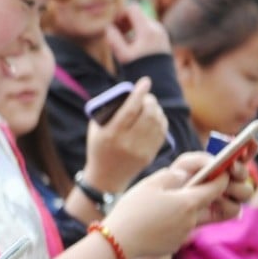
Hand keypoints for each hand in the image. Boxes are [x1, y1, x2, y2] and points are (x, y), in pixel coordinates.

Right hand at [84, 77, 167, 191]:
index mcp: (111, 134)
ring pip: (156, 122)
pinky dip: (161, 121)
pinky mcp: (149, 156)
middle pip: (147, 114)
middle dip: (150, 100)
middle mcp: (127, 143)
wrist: (105, 177)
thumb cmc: (99, 148)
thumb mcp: (96, 130)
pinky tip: (157, 117)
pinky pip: (161, 133)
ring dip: (156, 109)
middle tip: (147, 96)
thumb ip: (108, 111)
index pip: (130, 109)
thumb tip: (128, 93)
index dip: (139, 93)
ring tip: (151, 105)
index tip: (145, 81)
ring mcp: (140, 151)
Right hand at [103, 152, 232, 258]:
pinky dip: (172, 223)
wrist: (119, 241)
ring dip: (182, 209)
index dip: (220, 177)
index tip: (218, 170)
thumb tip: (184, 175)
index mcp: (188, 202)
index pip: (217, 187)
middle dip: (201, 192)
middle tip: (186, 184)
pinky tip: (153, 221)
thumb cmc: (133, 210)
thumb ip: (171, 175)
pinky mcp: (174, 245)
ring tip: (160, 205)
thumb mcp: (150, 184)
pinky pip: (178, 229)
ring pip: (189, 216)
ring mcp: (184, 234)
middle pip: (204, 202)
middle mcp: (191, 219)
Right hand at [106, 3, 171, 63]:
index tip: (114, 24)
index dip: (121, 13)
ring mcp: (161, 32)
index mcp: (147, 30)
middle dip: (125, 21)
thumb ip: (113, 39)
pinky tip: (133, 45)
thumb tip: (108, 26)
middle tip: (116, 33)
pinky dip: (138, 32)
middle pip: (137, 14)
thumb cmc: (140, 68)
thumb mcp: (123, 55)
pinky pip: (148, 28)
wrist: (160, 80)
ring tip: (123, 41)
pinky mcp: (163, 37)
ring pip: (142, 21)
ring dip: (131, 27)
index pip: (132, 8)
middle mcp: (157, 27)